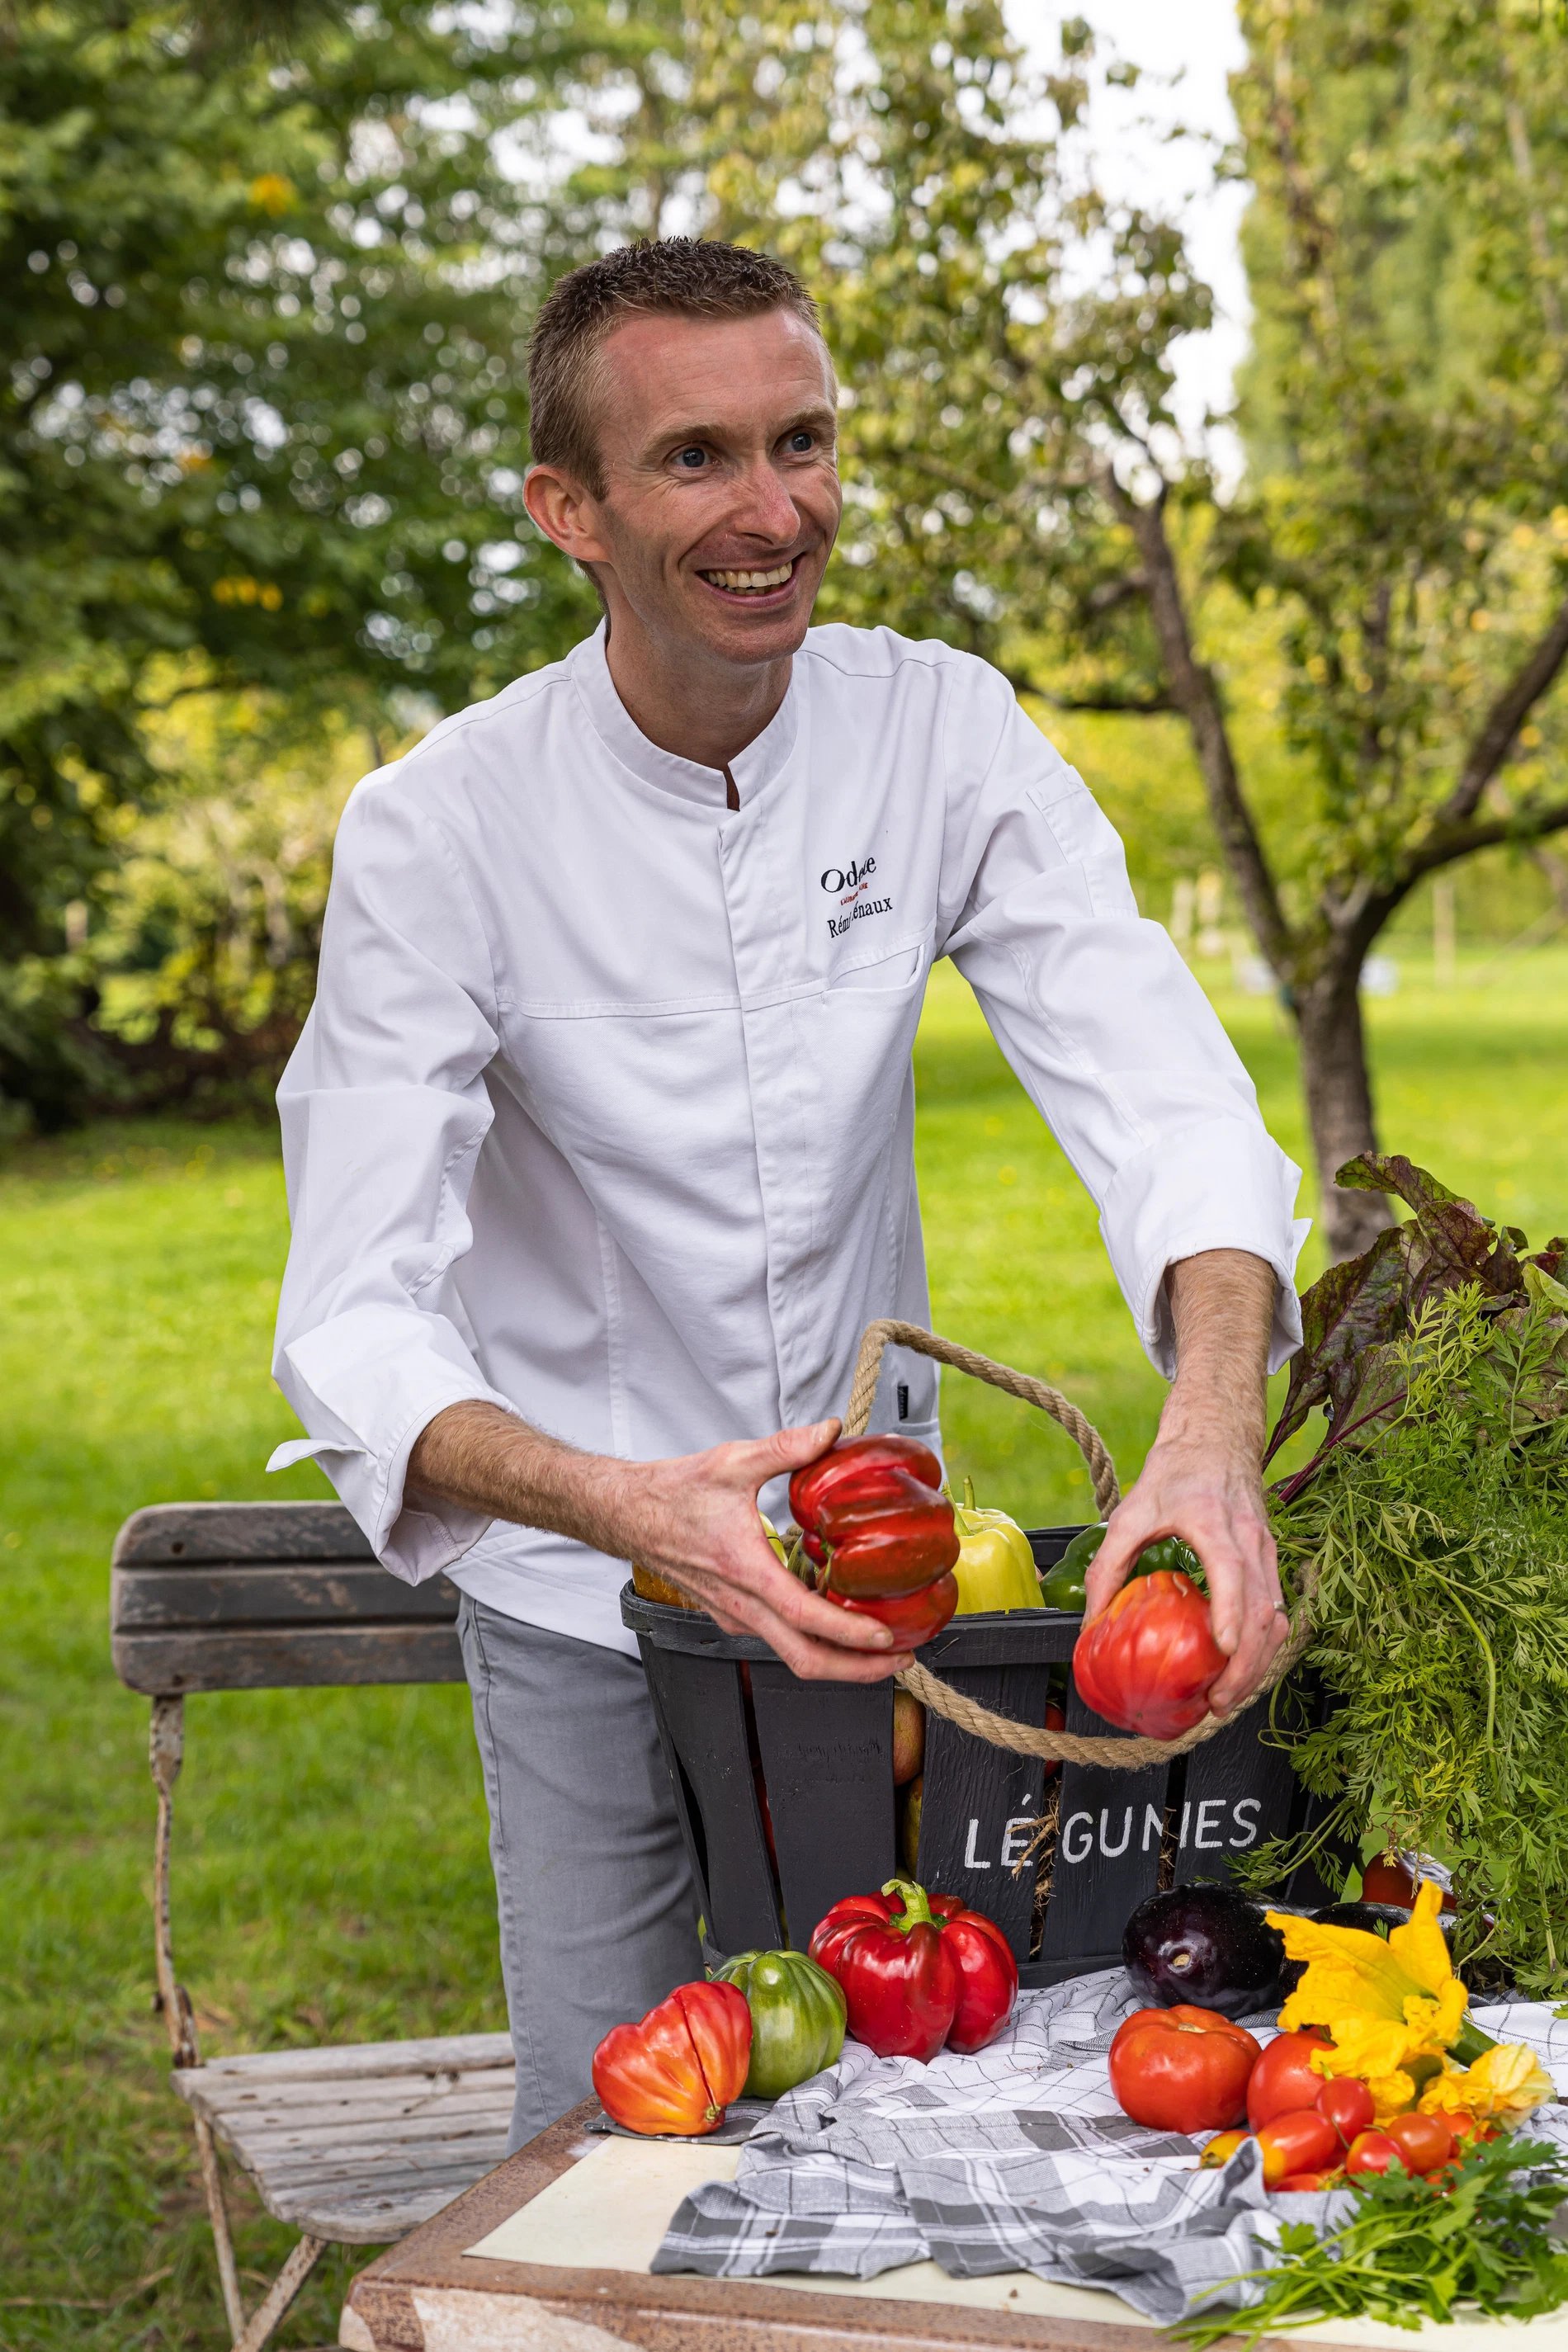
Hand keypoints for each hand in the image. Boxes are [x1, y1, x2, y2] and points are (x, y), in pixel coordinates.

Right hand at [408, 1398, 913, 1685]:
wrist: (624, 1514)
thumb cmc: (671, 1493)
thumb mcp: (733, 1462)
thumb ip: (787, 1448)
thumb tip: (831, 1432)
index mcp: (747, 1573)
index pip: (808, 1620)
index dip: (853, 1637)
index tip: (888, 1639)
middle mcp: (742, 1606)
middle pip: (806, 1661)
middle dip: (860, 1670)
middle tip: (903, 1659)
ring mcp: (734, 1615)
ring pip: (792, 1655)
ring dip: (839, 1659)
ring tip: (882, 1647)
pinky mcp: (731, 1613)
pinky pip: (777, 1638)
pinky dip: (814, 1640)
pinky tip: (837, 1619)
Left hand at [1083, 1435, 1286, 1717]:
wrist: (1216, 1439)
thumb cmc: (1173, 1474)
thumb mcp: (1130, 1513)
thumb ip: (1109, 1566)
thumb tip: (1092, 1626)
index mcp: (1214, 1522)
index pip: (1233, 1572)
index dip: (1231, 1614)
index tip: (1222, 1650)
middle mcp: (1249, 1539)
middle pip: (1263, 1610)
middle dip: (1246, 1663)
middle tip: (1217, 1700)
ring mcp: (1267, 1551)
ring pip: (1277, 1617)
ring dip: (1258, 1663)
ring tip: (1227, 1697)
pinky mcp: (1272, 1560)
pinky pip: (1278, 1611)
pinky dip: (1264, 1646)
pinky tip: (1241, 1669)